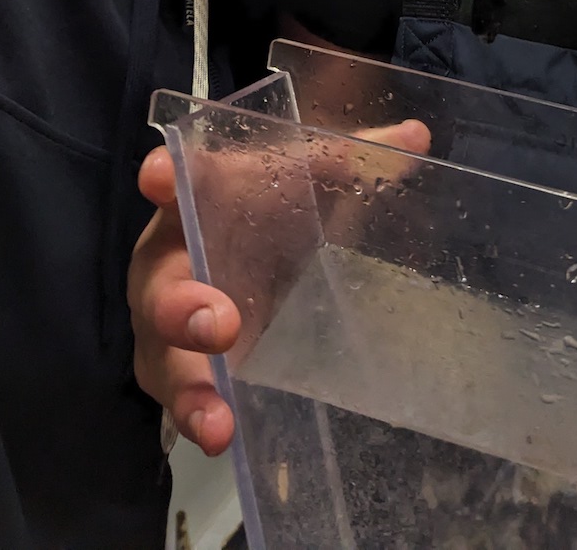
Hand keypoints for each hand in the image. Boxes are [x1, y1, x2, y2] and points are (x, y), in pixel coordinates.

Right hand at [130, 116, 431, 453]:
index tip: (162, 179)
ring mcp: (169, 321)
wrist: (247, 254)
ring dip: (188, 383)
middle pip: (161, 280)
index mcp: (199, 197)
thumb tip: (415, 137)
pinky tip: (224, 438)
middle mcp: (173, 256)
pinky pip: (179, 398)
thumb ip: (355, 158)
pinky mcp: (181, 369)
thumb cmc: (270, 207)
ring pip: (161, 352)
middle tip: (218, 324)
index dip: (165, 178)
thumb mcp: (310, 179)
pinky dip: (199, 418)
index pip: (175, 179)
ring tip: (218, 417)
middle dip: (181, 306)